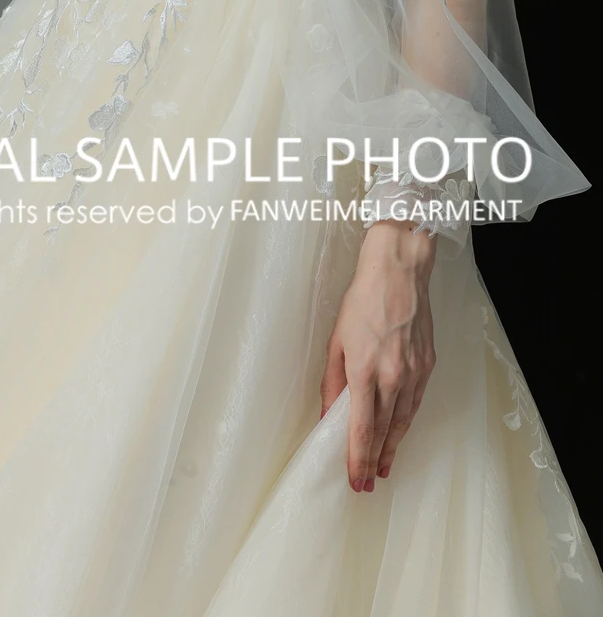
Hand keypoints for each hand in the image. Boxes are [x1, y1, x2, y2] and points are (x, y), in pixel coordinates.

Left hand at [320, 220, 436, 493]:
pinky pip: (416, 402)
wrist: (399, 272)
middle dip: (375, 460)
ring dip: (393, 446)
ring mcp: (414, 372)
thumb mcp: (336, 340)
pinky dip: (407, 421)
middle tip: (368, 483)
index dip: (358, 458)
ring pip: (404, 421)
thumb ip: (332, 382)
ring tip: (384, 466)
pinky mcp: (427, 365)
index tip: (355, 480)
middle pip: (385, 431)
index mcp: (366, 371)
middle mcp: (393, 377)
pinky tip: (400, 431)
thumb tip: (328, 414)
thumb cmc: (362, 301)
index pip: (362, 428)